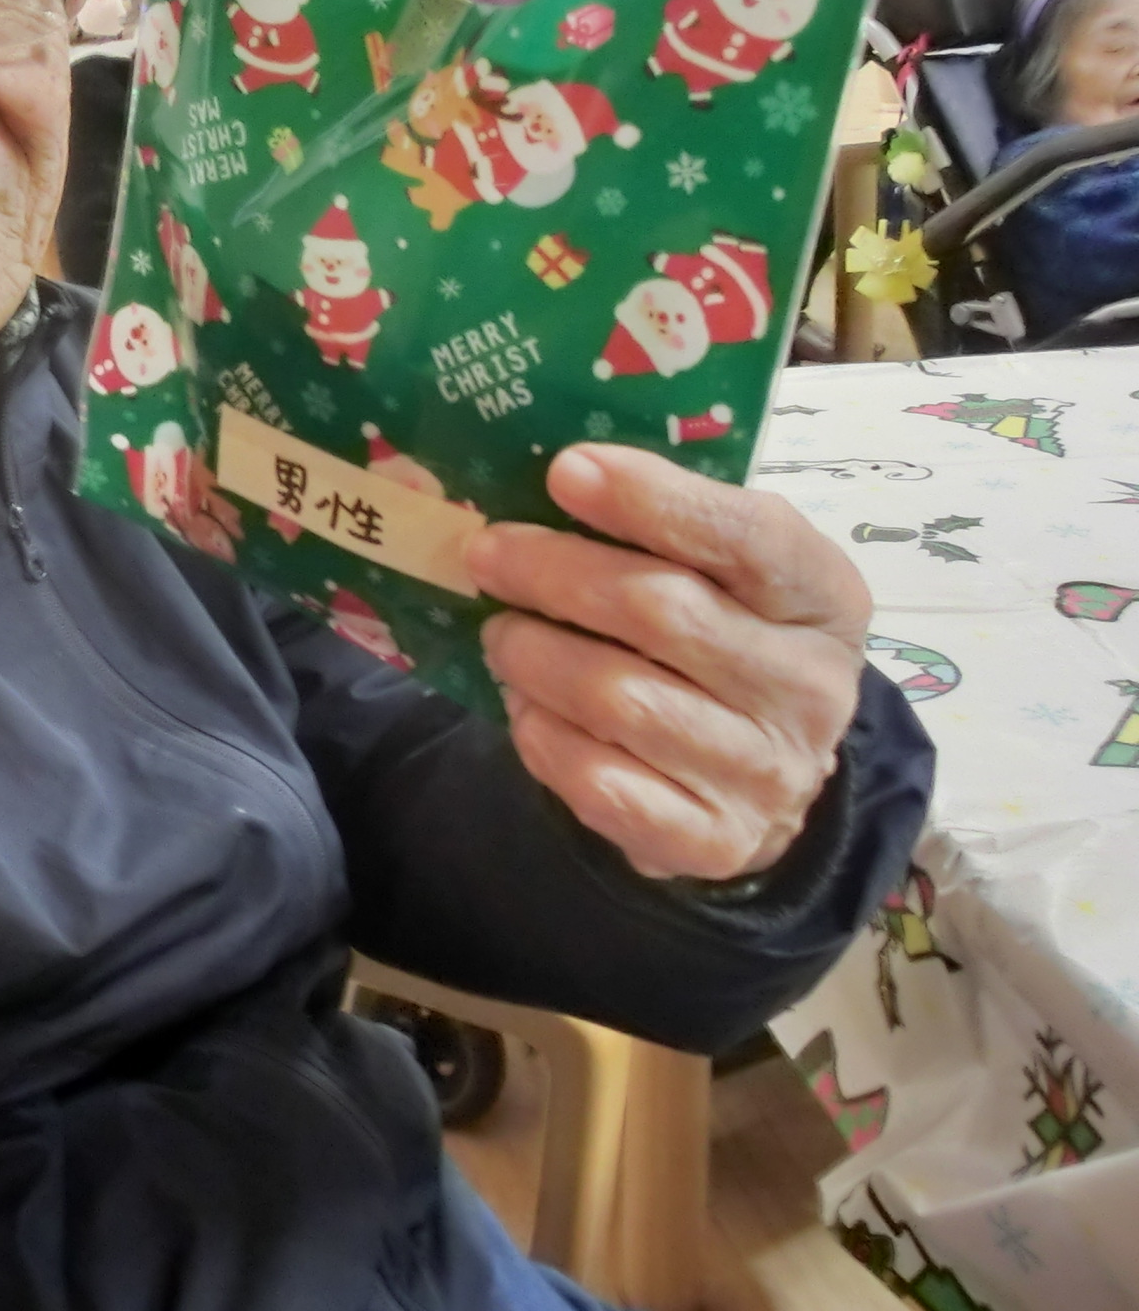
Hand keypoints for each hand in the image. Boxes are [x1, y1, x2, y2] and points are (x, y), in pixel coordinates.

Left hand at [464, 444, 869, 881]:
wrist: (763, 774)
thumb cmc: (729, 638)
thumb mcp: (728, 573)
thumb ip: (667, 526)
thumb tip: (551, 477)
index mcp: (823, 595)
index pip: (748, 536)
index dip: (651, 499)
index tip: (564, 470)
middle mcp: (809, 686)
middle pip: (662, 612)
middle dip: (553, 573)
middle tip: (486, 555)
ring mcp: (766, 771)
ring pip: (618, 699)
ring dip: (535, 657)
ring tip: (501, 635)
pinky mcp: (714, 840)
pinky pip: (600, 783)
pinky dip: (543, 736)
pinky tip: (525, 707)